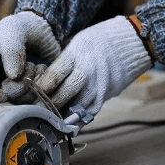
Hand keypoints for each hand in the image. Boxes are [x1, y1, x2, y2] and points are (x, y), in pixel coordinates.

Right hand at [0, 11, 59, 101]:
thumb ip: (11, 48)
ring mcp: (16, 91)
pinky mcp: (32, 94)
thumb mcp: (12, 29)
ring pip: (22, 103)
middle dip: (19, 87)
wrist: (44, 31)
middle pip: (5, 102)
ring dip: (33, 87)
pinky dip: (43, 89)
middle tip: (30, 65)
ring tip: (37, 65)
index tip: (3, 95)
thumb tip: (14, 76)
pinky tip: (43, 71)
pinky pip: (38, 101)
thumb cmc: (22, 27)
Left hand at [36, 16, 151, 115]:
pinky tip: (67, 124)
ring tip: (49, 121)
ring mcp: (98, 86)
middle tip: (35, 112)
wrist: (133, 43)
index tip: (31, 95)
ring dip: (61, 116)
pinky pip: (89, 113)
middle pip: (63, 94)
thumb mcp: (79, 42)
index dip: (41, 88)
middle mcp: (88, 71)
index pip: (54, 75)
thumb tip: (45, 81)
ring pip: (76, 107)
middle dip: (48, 105)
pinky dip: (78, 120)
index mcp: (77, 54)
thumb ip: (64, 61)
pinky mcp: (106, 96)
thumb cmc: (101, 40)